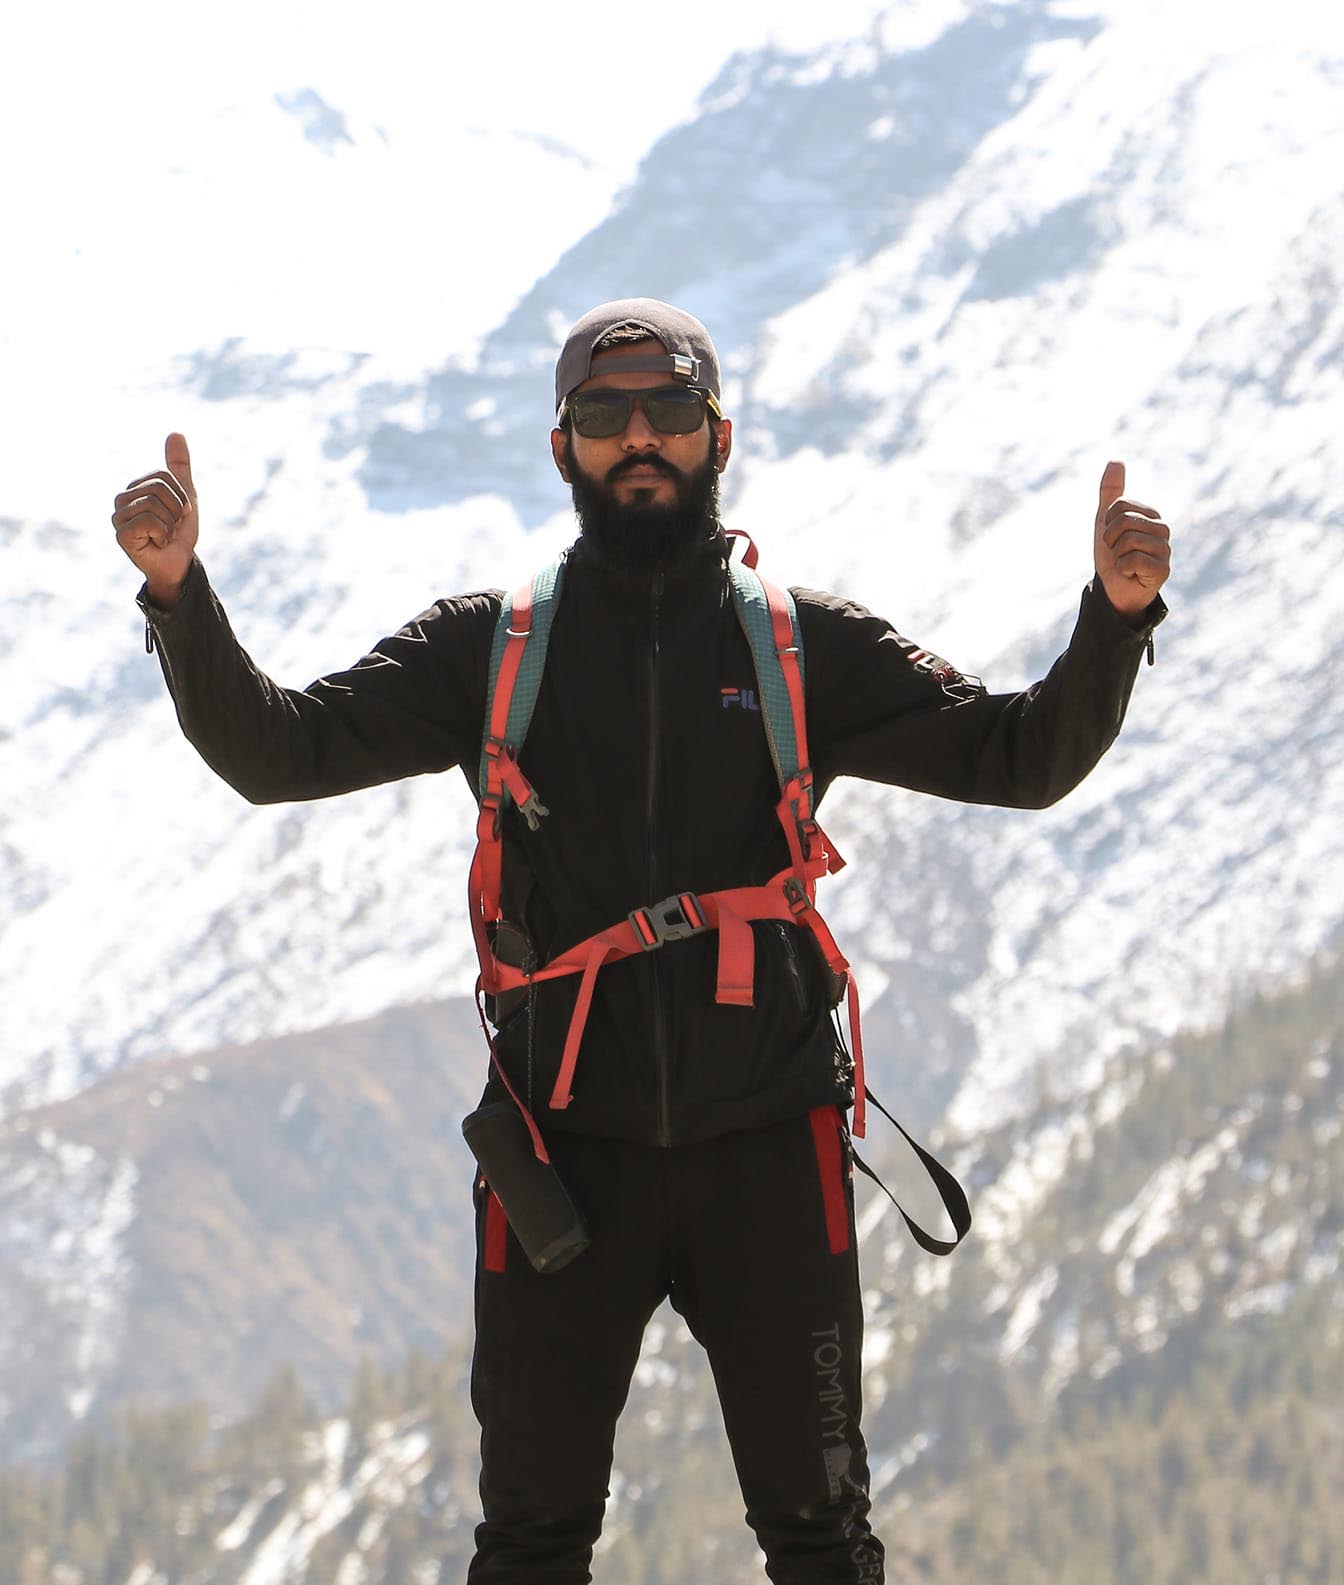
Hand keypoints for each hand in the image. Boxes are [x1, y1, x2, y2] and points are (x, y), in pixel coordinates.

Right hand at [112, 433, 198, 607]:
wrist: (179, 563)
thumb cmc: (179, 531)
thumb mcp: (185, 494)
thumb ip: (179, 466)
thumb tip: (176, 433)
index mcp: (135, 488)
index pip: (163, 476)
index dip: (181, 495)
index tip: (180, 513)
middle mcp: (122, 500)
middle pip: (159, 487)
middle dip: (177, 510)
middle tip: (172, 527)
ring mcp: (119, 518)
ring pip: (155, 504)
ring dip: (171, 524)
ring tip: (165, 535)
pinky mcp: (122, 535)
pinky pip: (149, 521)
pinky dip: (163, 534)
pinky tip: (157, 543)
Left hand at [1093, 460, 1170, 621]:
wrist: (1114, 589)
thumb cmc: (1113, 554)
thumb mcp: (1105, 520)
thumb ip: (1110, 491)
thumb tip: (1115, 460)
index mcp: (1151, 515)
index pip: (1120, 506)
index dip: (1107, 523)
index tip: (1111, 536)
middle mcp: (1162, 530)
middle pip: (1124, 521)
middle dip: (1110, 540)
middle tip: (1117, 552)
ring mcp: (1165, 550)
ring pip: (1128, 541)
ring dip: (1116, 556)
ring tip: (1124, 563)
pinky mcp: (1162, 570)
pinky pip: (1133, 560)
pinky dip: (1123, 569)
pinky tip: (1131, 574)